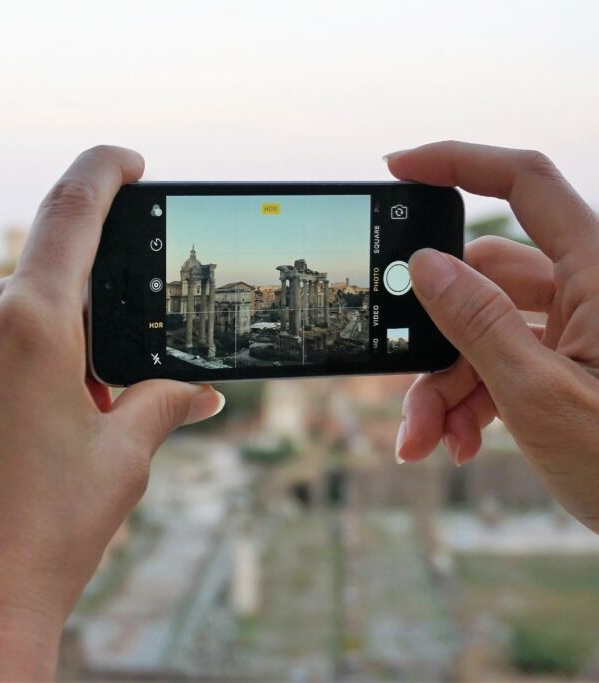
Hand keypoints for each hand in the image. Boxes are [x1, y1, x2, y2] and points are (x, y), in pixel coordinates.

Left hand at [0, 146, 224, 680]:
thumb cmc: (40, 542)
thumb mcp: (118, 466)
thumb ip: (157, 407)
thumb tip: (195, 395)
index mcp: (26, 326)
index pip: (70, 211)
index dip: (104, 172)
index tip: (125, 163)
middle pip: (27, 294)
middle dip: (64, 335)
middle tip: (83, 404)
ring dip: (11, 366)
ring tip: (26, 446)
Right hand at [388, 141, 598, 530]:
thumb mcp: (540, 395)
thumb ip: (478, 322)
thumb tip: (425, 264)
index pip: (526, 184)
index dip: (458, 161)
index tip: (397, 170)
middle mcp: (588, 292)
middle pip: (481, 281)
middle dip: (432, 340)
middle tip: (398, 383)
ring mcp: (577, 331)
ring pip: (482, 332)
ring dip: (443, 387)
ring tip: (426, 440)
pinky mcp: (567, 365)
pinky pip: (500, 363)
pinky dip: (470, 402)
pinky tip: (457, 443)